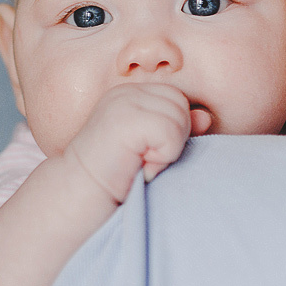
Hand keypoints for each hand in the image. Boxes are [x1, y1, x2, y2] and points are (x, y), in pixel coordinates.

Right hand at [62, 83, 202, 203]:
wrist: (80, 193)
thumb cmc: (116, 176)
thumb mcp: (153, 149)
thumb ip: (178, 130)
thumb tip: (206, 117)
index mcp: (131, 93)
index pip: (177, 99)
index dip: (172, 131)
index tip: (145, 152)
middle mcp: (126, 91)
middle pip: (181, 105)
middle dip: (172, 138)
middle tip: (143, 158)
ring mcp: (124, 101)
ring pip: (179, 118)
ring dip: (166, 149)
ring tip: (140, 162)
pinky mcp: (126, 118)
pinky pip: (171, 133)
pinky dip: (162, 156)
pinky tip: (138, 164)